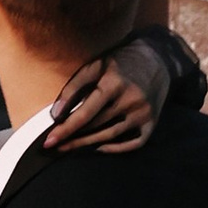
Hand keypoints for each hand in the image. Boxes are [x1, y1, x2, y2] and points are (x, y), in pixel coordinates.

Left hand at [45, 36, 166, 158]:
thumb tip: (55, 115)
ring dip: (88, 145)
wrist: (158, 59)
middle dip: (73, 139)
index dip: (65, 129)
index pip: (85, 113)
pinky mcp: (152, 123)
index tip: (49, 142)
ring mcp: (143, 113)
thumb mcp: (95, 65)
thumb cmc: (120, 62)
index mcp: (114, 83)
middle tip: (55, 146)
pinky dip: (114, 149)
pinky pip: (132, 144)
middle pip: (96, 127)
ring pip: (110, 137)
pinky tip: (98, 147)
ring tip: (70, 147)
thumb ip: (73, 87)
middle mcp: (131, 100)